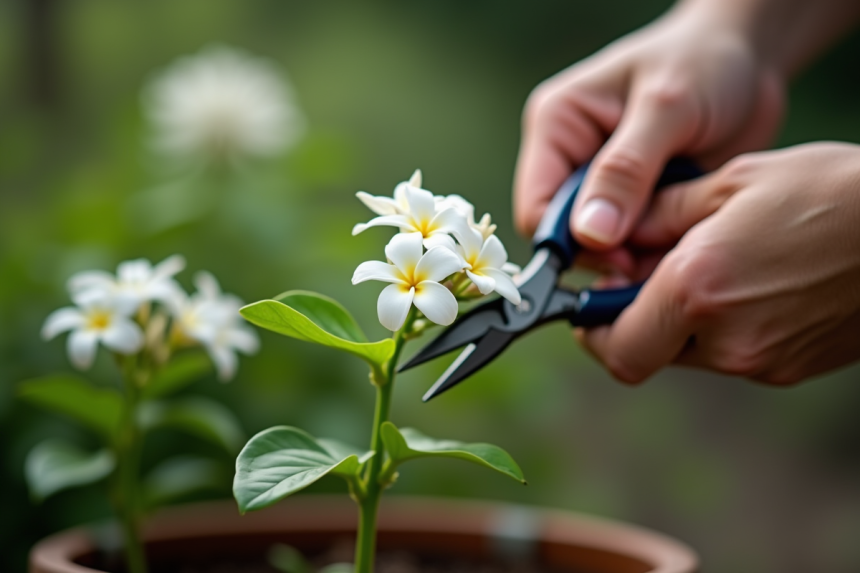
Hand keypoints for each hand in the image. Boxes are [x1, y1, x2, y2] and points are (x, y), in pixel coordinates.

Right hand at [514, 5, 784, 273]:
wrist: (750, 59)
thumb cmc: (705, 61)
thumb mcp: (667, 107)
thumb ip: (626, 170)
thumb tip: (590, 235)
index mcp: (556, 128)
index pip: (537, 209)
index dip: (571, 245)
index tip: (621, 257)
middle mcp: (570, 160)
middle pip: (566, 237)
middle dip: (610, 254)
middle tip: (657, 259)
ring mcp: (603, 186)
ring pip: (603, 249)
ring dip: (640, 257)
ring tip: (681, 246)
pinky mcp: (636, 203)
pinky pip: (636, 247)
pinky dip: (660, 253)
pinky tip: (689, 243)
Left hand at [577, 142, 859, 385]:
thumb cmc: (829, 192)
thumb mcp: (730, 184)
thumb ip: (657, 216)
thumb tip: (612, 236)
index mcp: (698, 289)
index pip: (614, 347)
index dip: (591, 330)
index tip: (591, 301)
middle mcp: (725, 339)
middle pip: (647, 352)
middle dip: (635, 318)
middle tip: (649, 273)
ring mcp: (761, 361)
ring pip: (688, 353)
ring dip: (680, 320)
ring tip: (712, 265)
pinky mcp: (788, 369)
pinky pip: (730, 354)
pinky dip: (720, 326)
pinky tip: (749, 282)